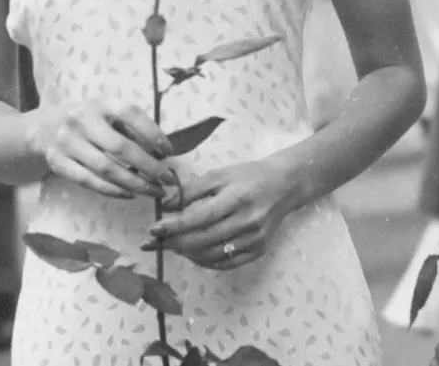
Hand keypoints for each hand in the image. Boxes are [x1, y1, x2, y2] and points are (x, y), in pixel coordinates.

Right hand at [27, 101, 178, 200]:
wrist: (42, 127)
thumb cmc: (88, 120)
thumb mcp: (107, 114)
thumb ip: (131, 128)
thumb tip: (162, 153)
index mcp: (101, 103)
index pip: (132, 114)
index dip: (153, 133)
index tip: (170, 152)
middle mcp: (82, 120)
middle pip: (121, 148)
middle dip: (149, 166)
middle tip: (168, 179)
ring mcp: (67, 141)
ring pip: (106, 169)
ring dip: (134, 184)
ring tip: (154, 191)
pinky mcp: (57, 162)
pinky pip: (88, 181)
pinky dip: (112, 190)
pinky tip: (130, 194)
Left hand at [150, 158, 298, 270]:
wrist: (285, 185)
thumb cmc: (249, 176)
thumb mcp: (219, 175)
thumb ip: (191, 190)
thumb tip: (164, 206)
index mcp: (237, 197)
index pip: (199, 218)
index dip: (173, 226)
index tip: (153, 229)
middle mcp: (247, 221)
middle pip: (203, 240)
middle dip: (175, 242)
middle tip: (156, 241)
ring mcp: (255, 239)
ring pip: (212, 255)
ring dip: (187, 253)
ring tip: (173, 245)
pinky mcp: (259, 250)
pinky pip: (226, 263)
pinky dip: (205, 261)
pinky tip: (193, 253)